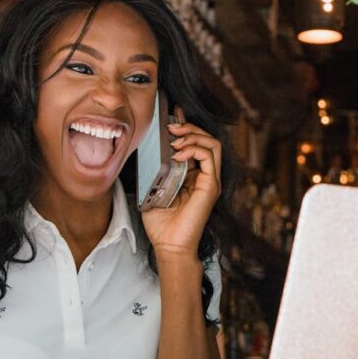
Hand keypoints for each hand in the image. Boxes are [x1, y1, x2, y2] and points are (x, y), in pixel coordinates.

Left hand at [140, 107, 221, 260]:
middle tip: (171, 126)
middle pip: (206, 138)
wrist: (169, 245)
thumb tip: (145, 148)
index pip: (195, 142)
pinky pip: (210, 156)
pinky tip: (178, 154)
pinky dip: (195, 148)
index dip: (186, 125)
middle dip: (188, 127)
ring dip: (192, 135)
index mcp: (193, 175)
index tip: (172, 113)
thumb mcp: (153, 187)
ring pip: (212, 143)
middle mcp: (205, 175)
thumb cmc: (161, 222)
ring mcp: (210, 180)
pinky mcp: (211, 186)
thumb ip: (154, 169)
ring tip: (175, 139)